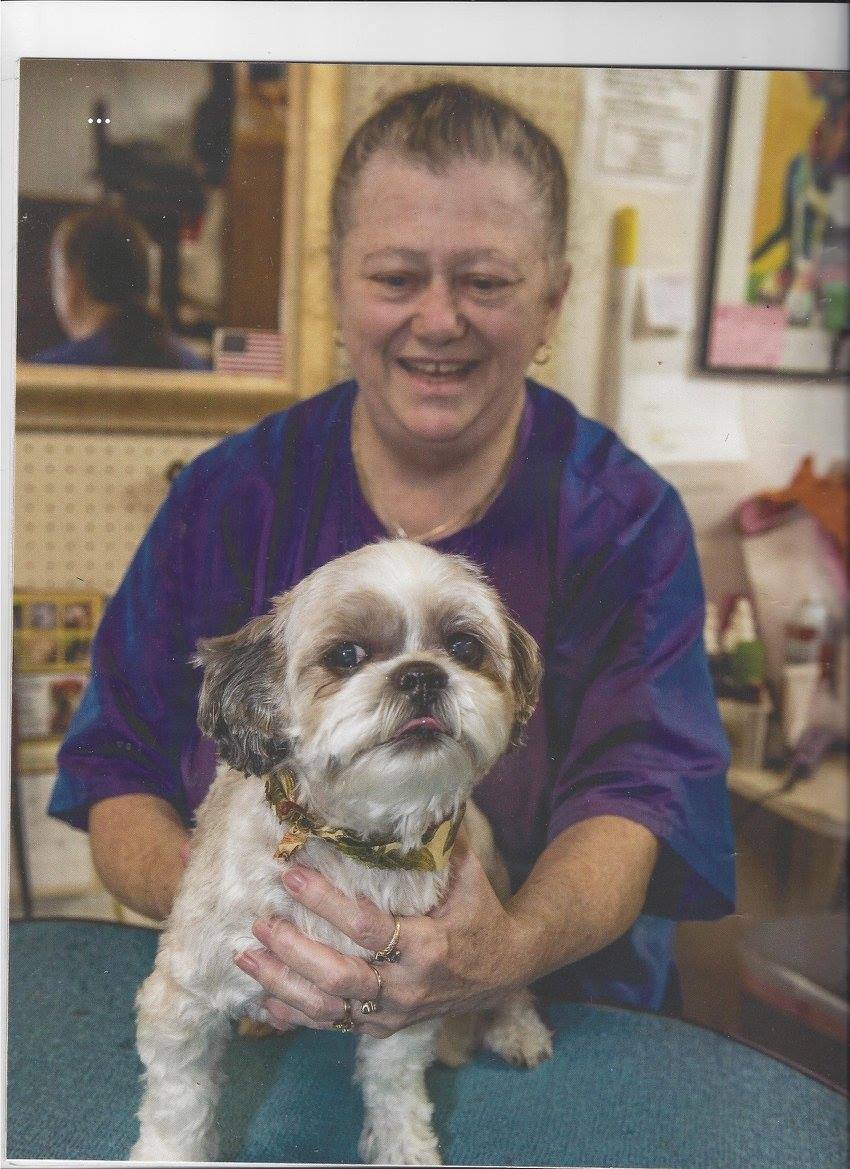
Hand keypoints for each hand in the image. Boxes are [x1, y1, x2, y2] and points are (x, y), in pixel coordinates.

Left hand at [234, 830, 526, 1037]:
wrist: (503, 970)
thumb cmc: (479, 912)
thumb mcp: (468, 875)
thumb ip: (440, 839)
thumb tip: (416, 789)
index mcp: (427, 946)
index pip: (366, 928)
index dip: (325, 903)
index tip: (291, 875)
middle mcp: (408, 986)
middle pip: (340, 976)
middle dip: (294, 951)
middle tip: (261, 924)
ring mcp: (393, 1013)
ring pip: (328, 1008)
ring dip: (283, 984)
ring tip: (246, 958)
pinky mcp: (382, 1028)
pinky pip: (332, 1027)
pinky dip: (295, 1015)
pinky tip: (263, 1000)